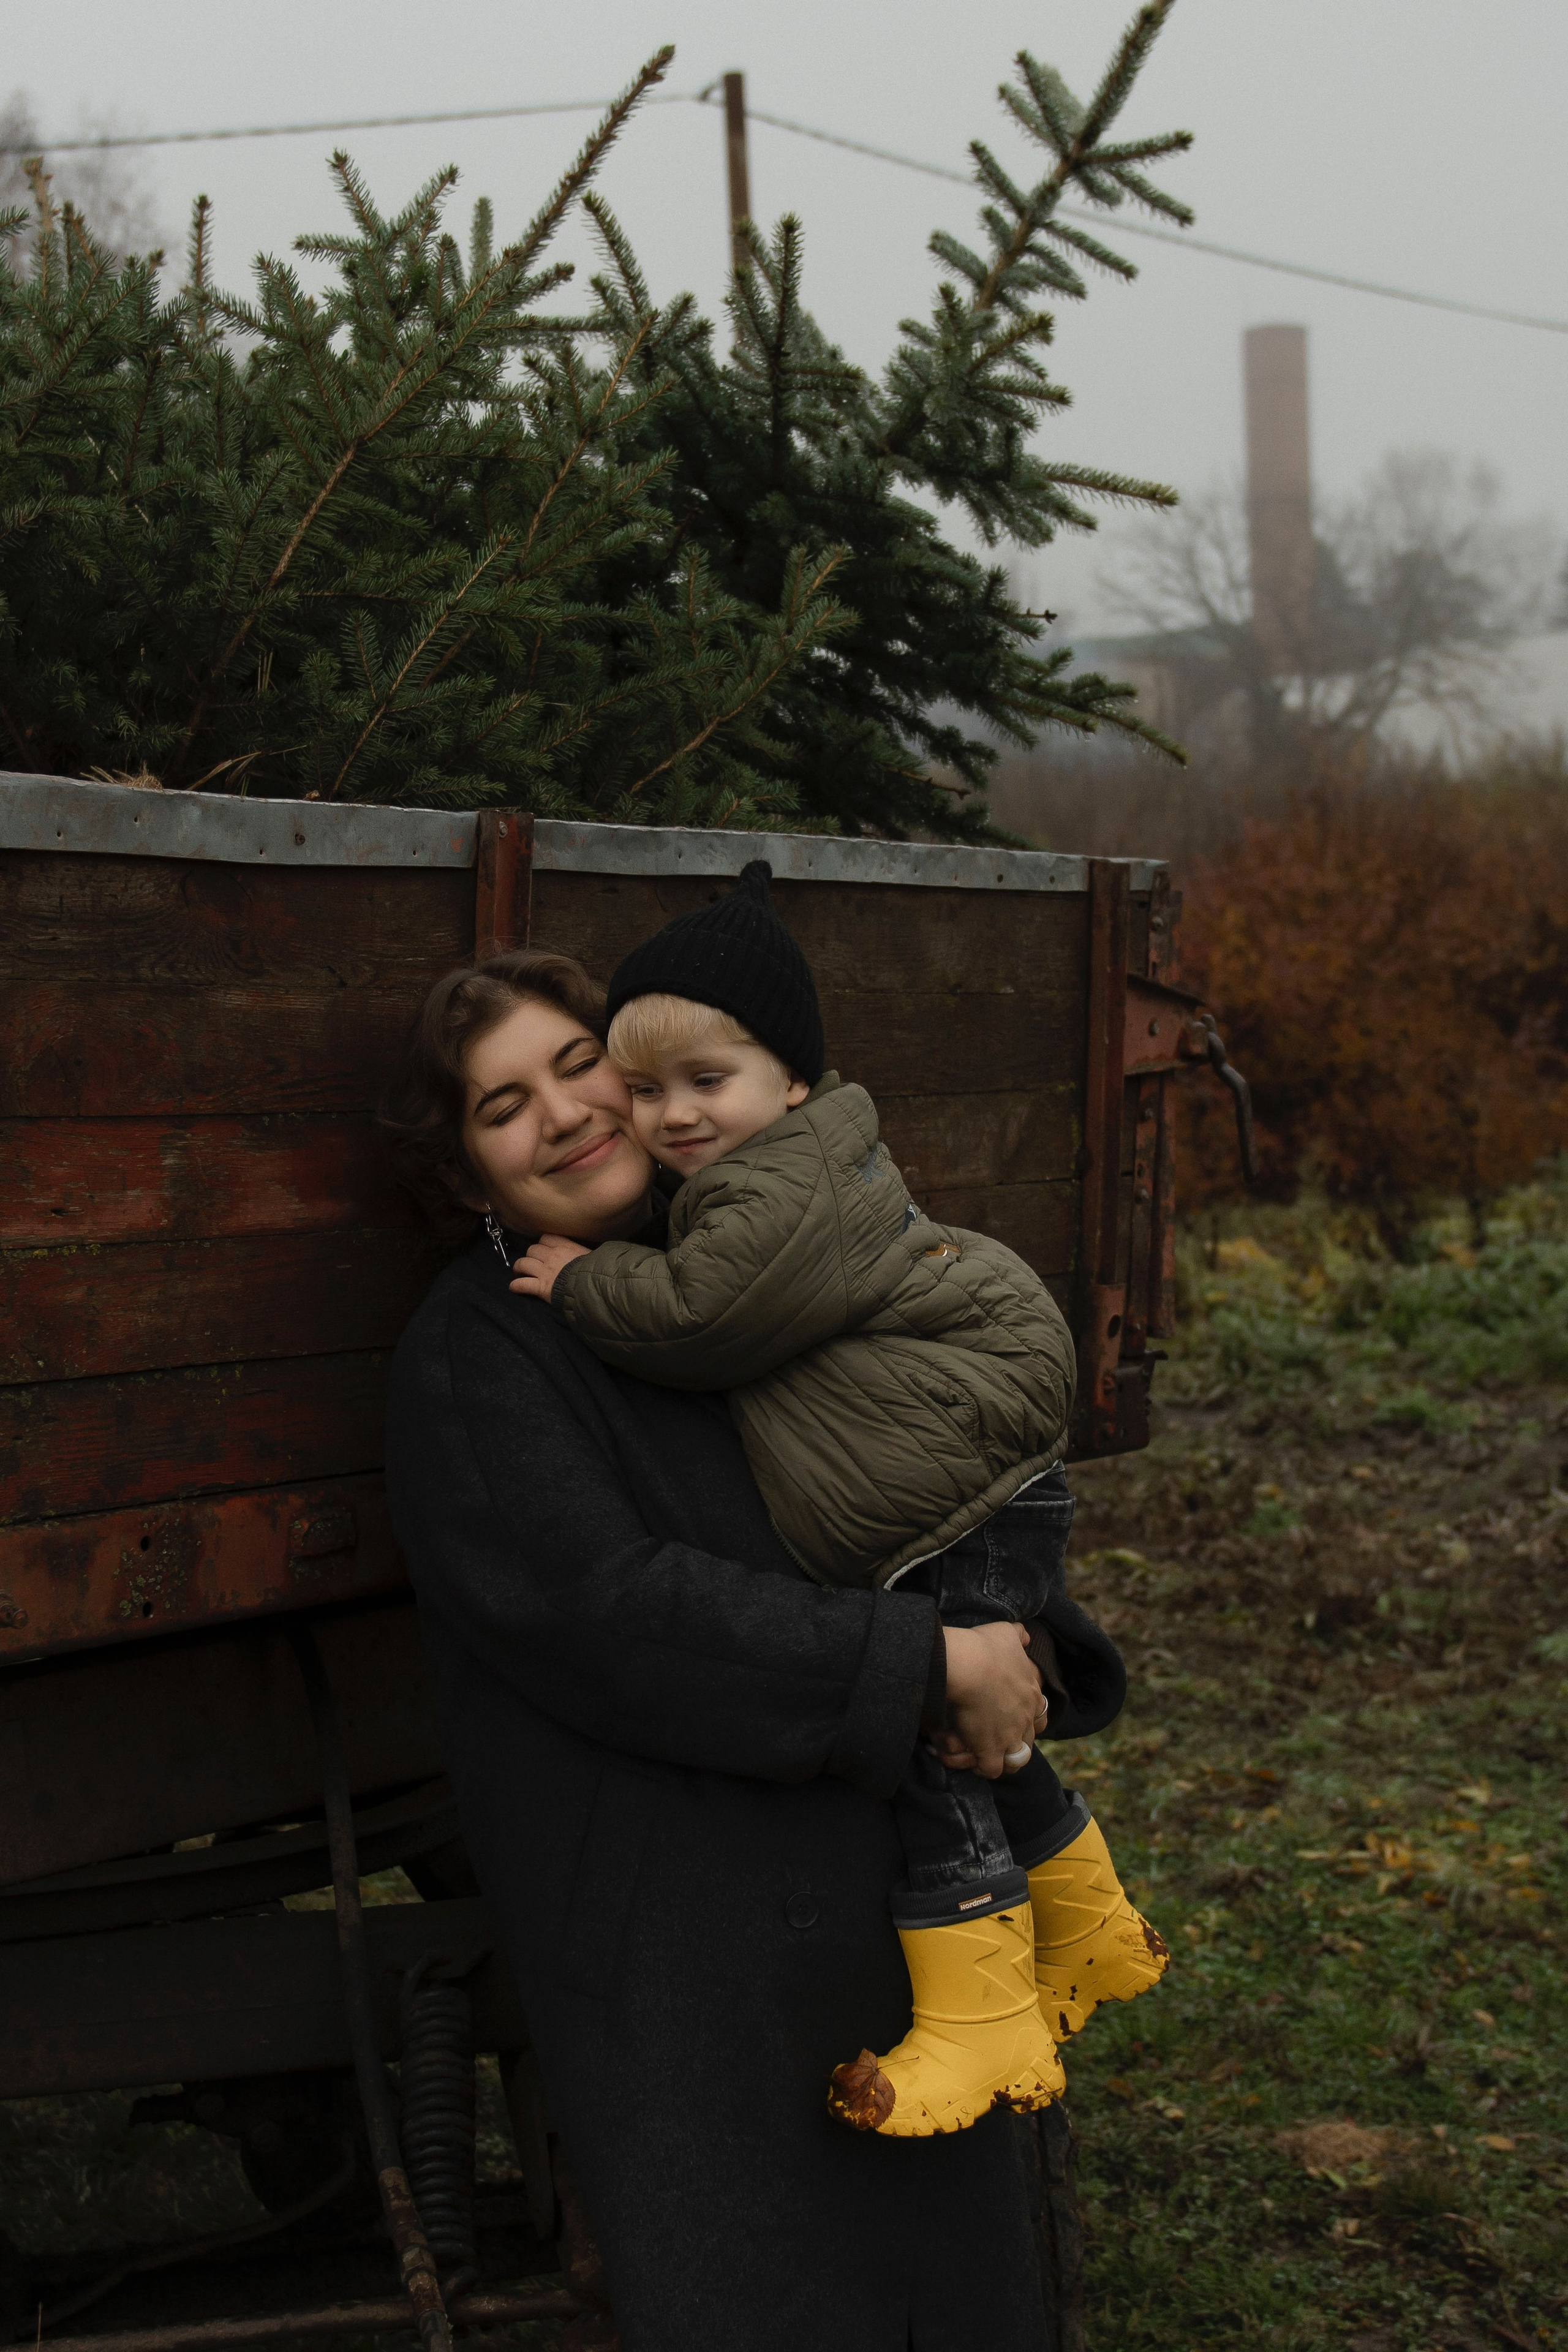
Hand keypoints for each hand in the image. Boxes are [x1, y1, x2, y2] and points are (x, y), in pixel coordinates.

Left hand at [509, 1233, 590, 1303]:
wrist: (593, 1286)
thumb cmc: (597, 1270)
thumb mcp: (593, 1255)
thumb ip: (585, 1251)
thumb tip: (591, 1251)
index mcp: (564, 1246)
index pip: (546, 1238)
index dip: (543, 1243)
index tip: (544, 1249)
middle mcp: (551, 1256)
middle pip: (532, 1249)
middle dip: (531, 1255)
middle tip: (533, 1262)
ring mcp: (544, 1271)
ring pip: (523, 1263)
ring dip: (519, 1267)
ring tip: (519, 1271)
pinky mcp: (540, 1287)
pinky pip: (522, 1284)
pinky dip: (516, 1286)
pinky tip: (513, 1287)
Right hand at [939, 1622, 1046, 1779]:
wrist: (968, 1666)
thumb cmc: (985, 1647)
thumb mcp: (1006, 1633)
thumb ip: (1019, 1635)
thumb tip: (1026, 1636)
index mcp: (1032, 1692)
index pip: (1040, 1713)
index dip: (1028, 1717)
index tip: (1013, 1715)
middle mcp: (1026, 1717)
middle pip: (1030, 1738)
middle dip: (1018, 1739)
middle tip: (999, 1736)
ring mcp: (1011, 1737)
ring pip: (1017, 1760)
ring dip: (1005, 1758)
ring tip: (988, 1753)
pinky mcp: (991, 1751)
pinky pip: (992, 1770)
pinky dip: (983, 1767)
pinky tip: (973, 1760)